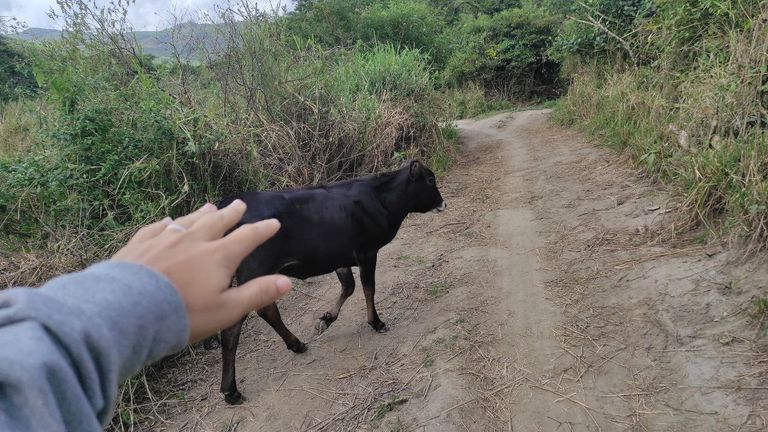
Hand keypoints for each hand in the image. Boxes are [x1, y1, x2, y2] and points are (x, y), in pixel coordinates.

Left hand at [112, 200, 291, 341]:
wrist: (127, 311)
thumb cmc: (183, 315)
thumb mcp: (227, 310)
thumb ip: (257, 294)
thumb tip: (287, 282)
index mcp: (219, 256)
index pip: (247, 238)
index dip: (262, 230)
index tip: (273, 223)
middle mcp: (195, 240)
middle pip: (218, 222)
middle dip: (232, 214)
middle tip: (240, 204)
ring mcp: (166, 239)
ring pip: (189, 220)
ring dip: (202, 213)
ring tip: (210, 206)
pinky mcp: (141, 244)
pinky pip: (158, 227)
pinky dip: (167, 222)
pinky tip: (168, 221)